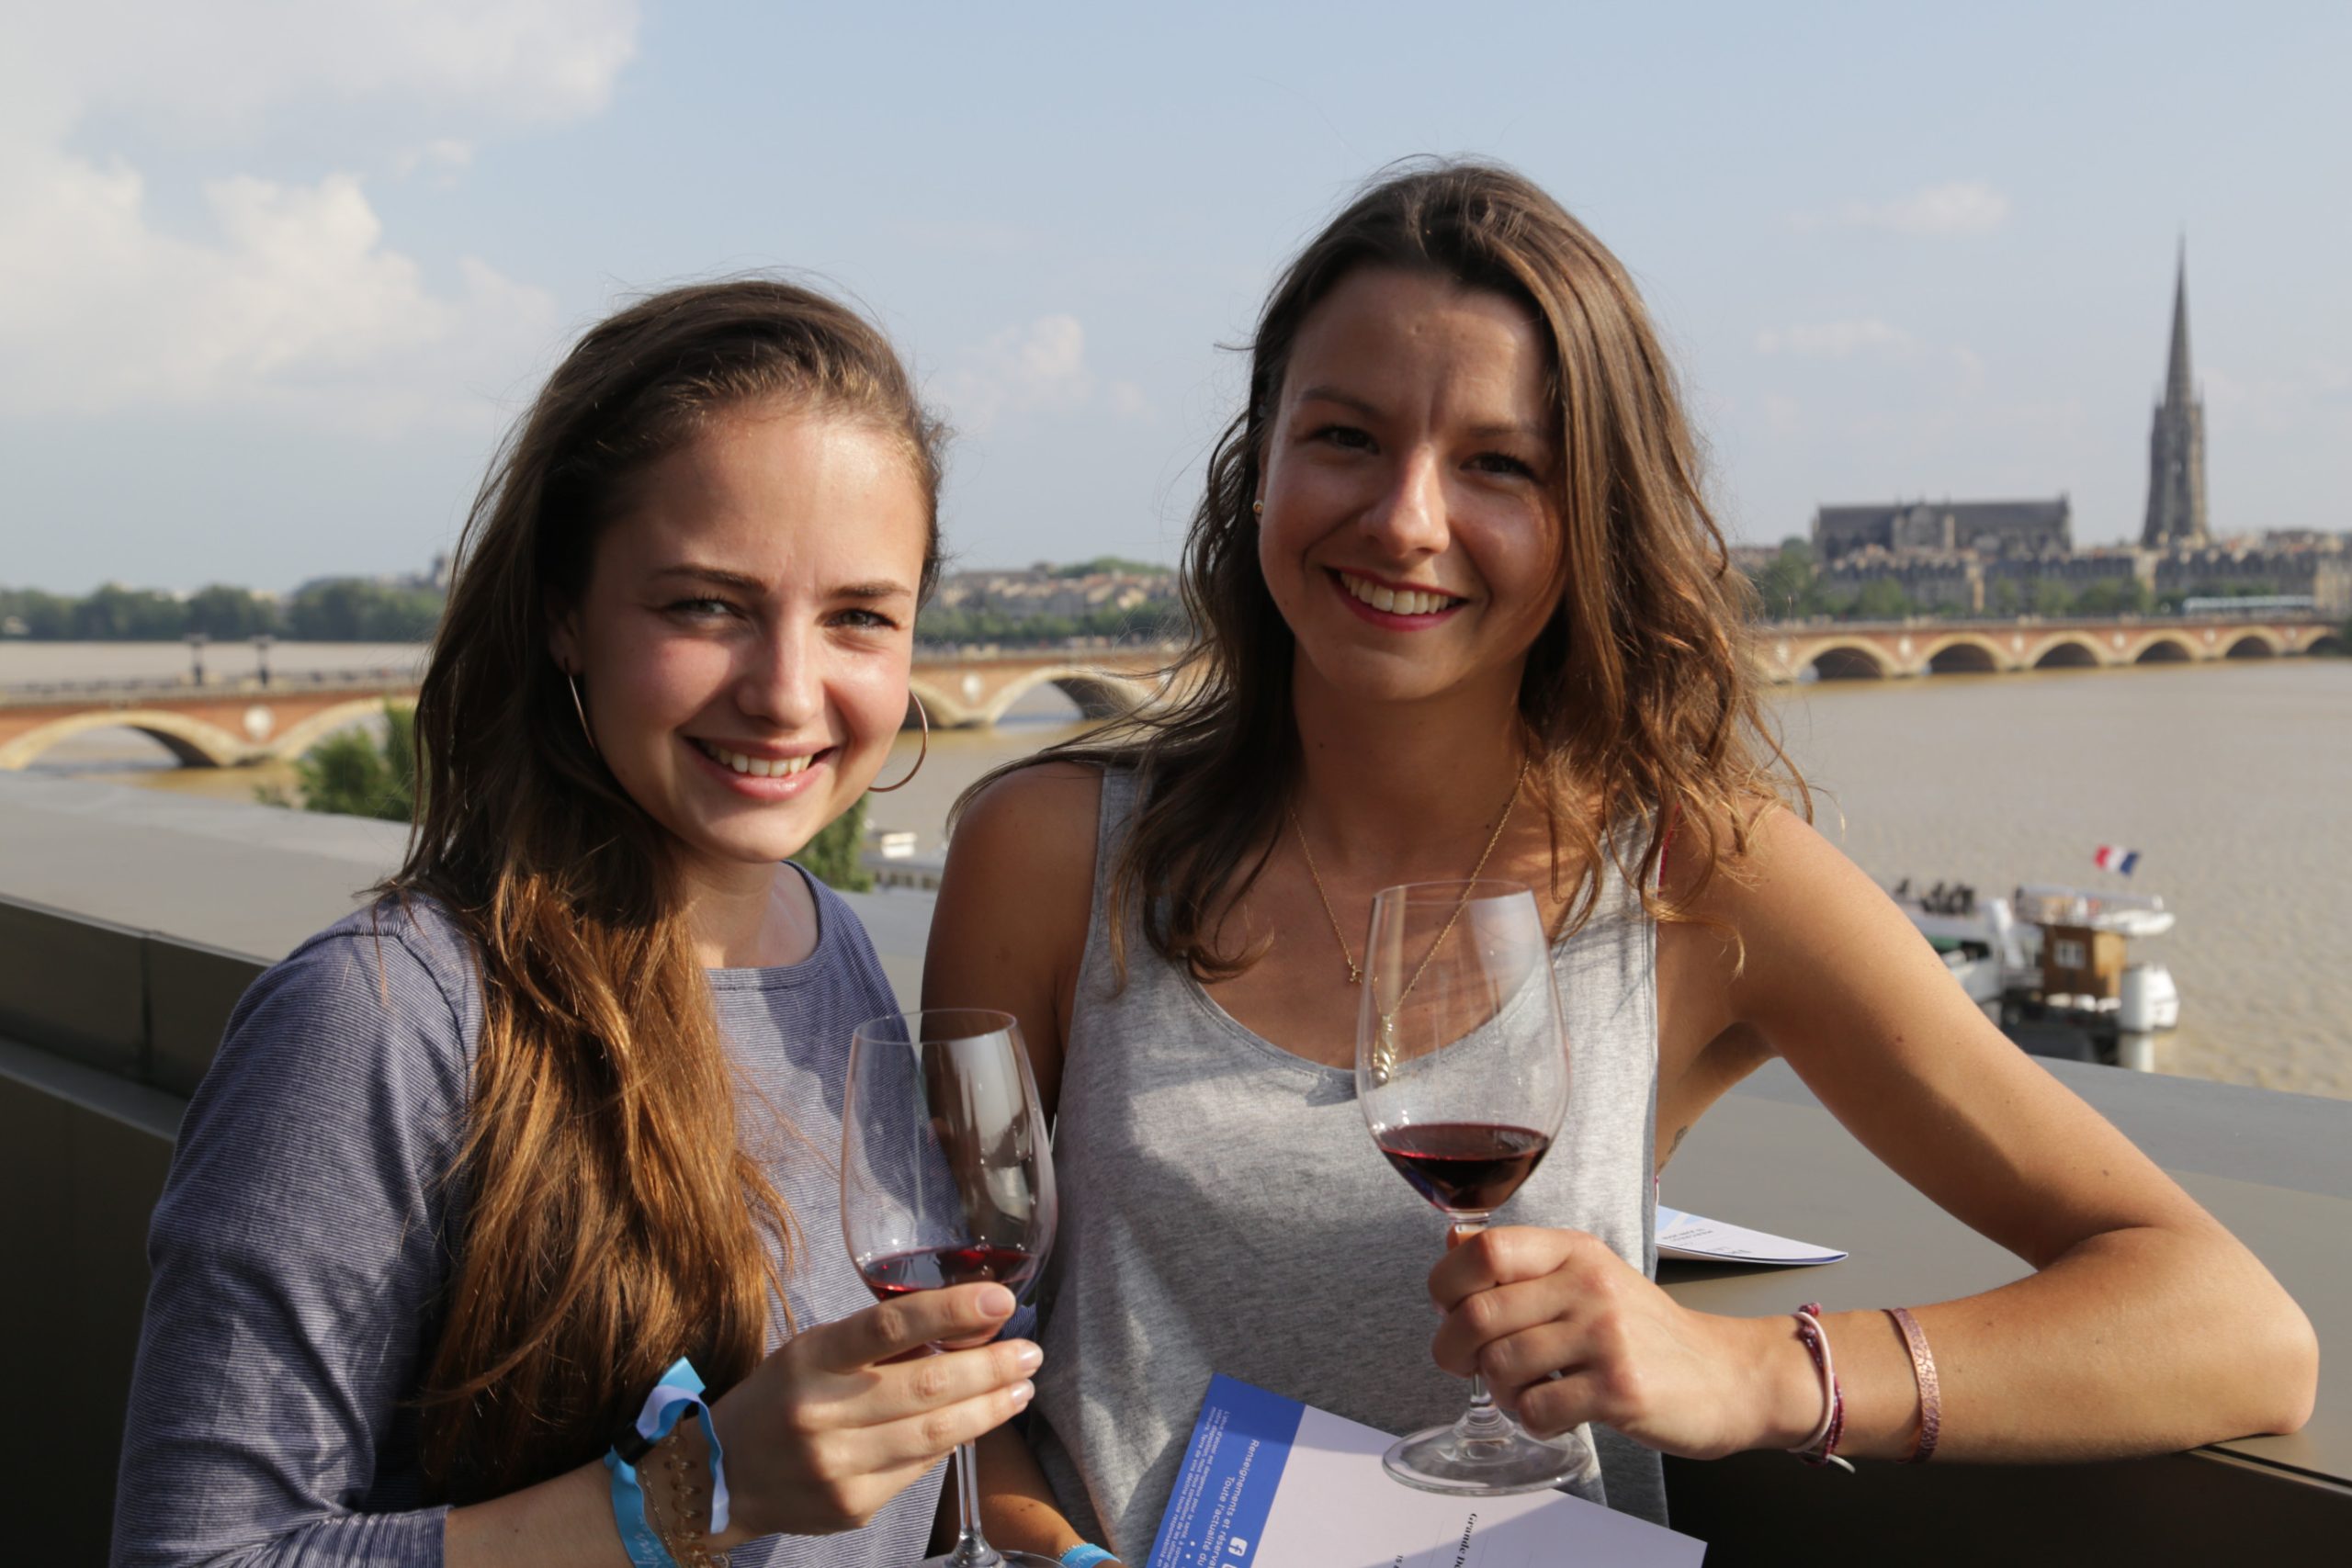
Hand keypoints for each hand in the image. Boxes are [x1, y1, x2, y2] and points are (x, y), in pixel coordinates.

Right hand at [711, 1283, 1039, 1538]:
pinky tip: (975, 1424)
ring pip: (934, 1435)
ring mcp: (837, 1466)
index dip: (949, 1310)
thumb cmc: (782, 1398)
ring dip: (988, 1410)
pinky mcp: (852, 1506)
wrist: (722, 1477)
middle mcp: (822, 1413)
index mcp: (810, 1360)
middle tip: (1029, 1354)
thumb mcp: (816, 1352)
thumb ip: (883, 1341)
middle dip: (990, 1367)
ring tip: (1020, 1389)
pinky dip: (952, 1443)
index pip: (887, 1327)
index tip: (1001, 1299)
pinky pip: (920, 1471)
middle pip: (925, 1386)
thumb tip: (969, 1323)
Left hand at [1428, 1227, 1808, 1461]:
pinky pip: (1538, 1409)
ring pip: (1502, 1365)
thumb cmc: (1647, 1332)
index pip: (1485, 1249)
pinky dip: (1531, 1420)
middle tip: (1466, 1365)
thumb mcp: (1587, 1276)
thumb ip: (1521, 1262)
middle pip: (1479, 1314)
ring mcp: (1606, 1336)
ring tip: (1523, 1392)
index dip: (1446, 1283)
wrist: (1729, 1375)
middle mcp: (1589, 1286)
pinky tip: (1553, 1413)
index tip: (1448, 1309)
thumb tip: (1451, 1238)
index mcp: (1575, 1252)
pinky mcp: (1620, 1389)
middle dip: (1454, 1349)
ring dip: (1498, 1391)